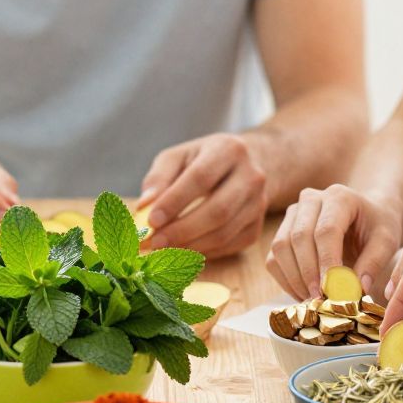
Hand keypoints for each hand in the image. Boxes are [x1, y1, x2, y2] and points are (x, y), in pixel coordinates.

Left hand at [138, 134, 267, 257]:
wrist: (246, 166)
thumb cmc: (203, 160)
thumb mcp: (178, 157)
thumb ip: (159, 178)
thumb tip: (144, 206)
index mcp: (228, 150)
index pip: (201, 178)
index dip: (175, 201)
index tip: (151, 220)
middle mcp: (251, 176)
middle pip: (217, 211)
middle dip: (182, 230)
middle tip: (155, 242)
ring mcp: (258, 204)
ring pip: (224, 233)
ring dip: (189, 246)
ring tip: (163, 249)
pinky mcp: (256, 226)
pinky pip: (229, 246)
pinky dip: (202, 252)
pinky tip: (182, 250)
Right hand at [266, 185, 401, 299]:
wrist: (365, 216)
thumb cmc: (376, 227)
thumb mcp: (387, 241)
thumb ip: (373, 263)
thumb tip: (355, 290)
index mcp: (339, 196)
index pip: (326, 230)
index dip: (327, 261)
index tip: (332, 289)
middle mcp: (310, 199)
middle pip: (299, 237)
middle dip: (309, 273)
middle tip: (321, 300)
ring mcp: (292, 213)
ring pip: (281, 247)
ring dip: (294, 279)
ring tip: (313, 300)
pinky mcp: (282, 230)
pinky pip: (273, 258)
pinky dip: (285, 281)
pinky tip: (303, 295)